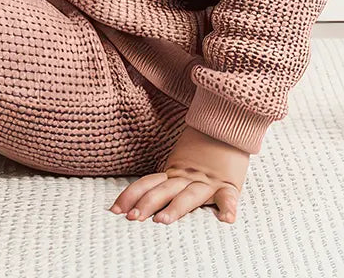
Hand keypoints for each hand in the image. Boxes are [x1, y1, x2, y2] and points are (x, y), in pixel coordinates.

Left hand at [107, 125, 246, 226]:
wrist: (228, 123)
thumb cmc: (205, 147)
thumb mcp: (182, 161)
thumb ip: (168, 178)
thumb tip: (142, 195)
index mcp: (175, 172)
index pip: (148, 183)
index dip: (131, 195)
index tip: (114, 210)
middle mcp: (188, 177)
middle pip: (164, 191)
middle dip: (147, 204)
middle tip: (132, 218)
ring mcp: (208, 181)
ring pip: (190, 196)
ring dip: (176, 208)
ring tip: (162, 220)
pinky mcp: (228, 184)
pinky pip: (228, 196)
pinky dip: (228, 207)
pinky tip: (226, 219)